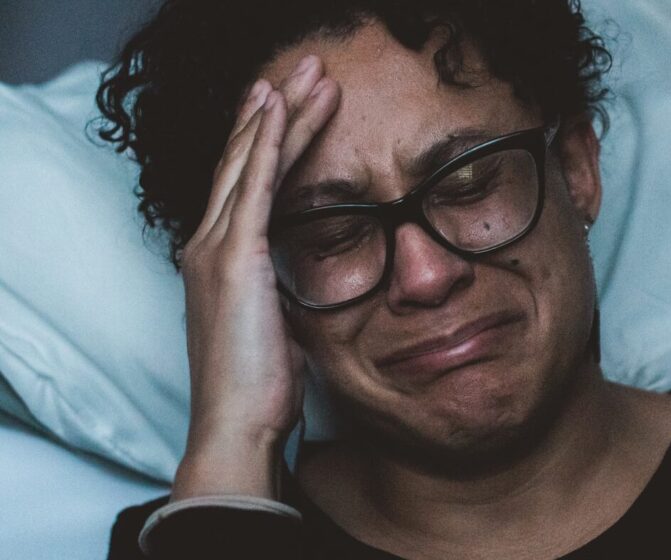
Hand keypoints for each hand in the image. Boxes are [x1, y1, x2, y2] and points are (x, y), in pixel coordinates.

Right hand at [171, 55, 339, 500]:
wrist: (238, 425)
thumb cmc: (260, 388)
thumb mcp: (277, 326)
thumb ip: (282, 293)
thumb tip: (302, 282)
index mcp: (220, 261)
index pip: (244, 185)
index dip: (265, 141)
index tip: (290, 106)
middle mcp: (208, 245)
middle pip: (243, 160)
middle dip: (274, 111)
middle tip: (304, 70)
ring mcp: (217, 248)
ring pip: (251, 161)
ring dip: (280, 113)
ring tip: (307, 74)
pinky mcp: (236, 257)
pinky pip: (254, 184)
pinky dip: (269, 141)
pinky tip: (282, 108)